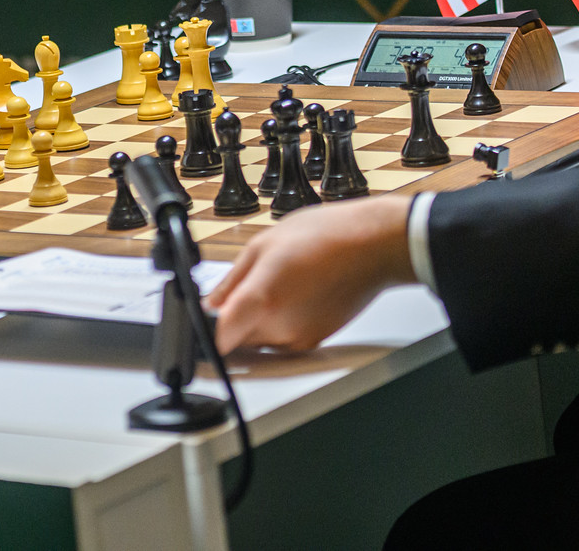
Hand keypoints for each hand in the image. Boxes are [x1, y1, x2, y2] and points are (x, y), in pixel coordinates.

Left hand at [208, 195, 415, 352]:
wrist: (374, 246)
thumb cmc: (326, 236)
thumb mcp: (263, 245)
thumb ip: (231, 281)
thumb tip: (211, 304)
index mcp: (262, 300)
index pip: (219, 338)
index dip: (206, 331)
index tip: (205, 319)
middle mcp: (280, 329)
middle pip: (236, 339)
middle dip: (232, 319)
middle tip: (247, 286)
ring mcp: (299, 339)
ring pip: (259, 341)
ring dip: (257, 321)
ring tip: (278, 284)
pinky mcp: (314, 342)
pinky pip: (283, 339)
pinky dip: (280, 322)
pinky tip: (294, 293)